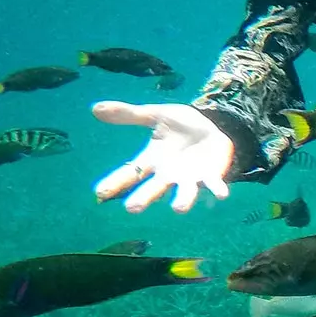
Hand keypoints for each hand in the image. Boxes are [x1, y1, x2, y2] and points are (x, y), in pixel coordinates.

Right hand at [92, 102, 233, 212]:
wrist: (211, 125)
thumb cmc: (180, 125)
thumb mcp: (155, 114)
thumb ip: (128, 114)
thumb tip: (94, 108)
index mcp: (152, 160)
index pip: (130, 172)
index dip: (116, 182)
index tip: (100, 193)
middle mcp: (169, 173)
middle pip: (153, 188)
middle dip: (143, 198)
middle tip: (131, 208)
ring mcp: (190, 177)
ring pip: (184, 192)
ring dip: (182, 200)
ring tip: (177, 208)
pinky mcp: (212, 175)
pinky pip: (214, 184)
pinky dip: (217, 189)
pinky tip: (221, 195)